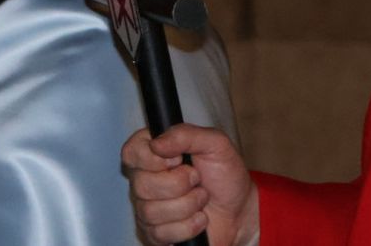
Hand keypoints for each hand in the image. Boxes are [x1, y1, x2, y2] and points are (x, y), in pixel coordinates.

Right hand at [122, 124, 257, 245]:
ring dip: (188, 205)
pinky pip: (162, 233)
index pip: (131, 152)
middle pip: (142, 184)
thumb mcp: (214, 143)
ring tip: (201, 198)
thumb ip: (186, 134)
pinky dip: (189, 226)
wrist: (239, 208)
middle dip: (179, 183)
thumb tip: (156, 143)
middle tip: (197, 179)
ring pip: (151, 211)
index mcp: (153, 153)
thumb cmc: (224, 173)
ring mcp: (147, 210)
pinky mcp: (155, 235)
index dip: (153, 158)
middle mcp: (144, 181)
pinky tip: (199, 218)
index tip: (178, 159)